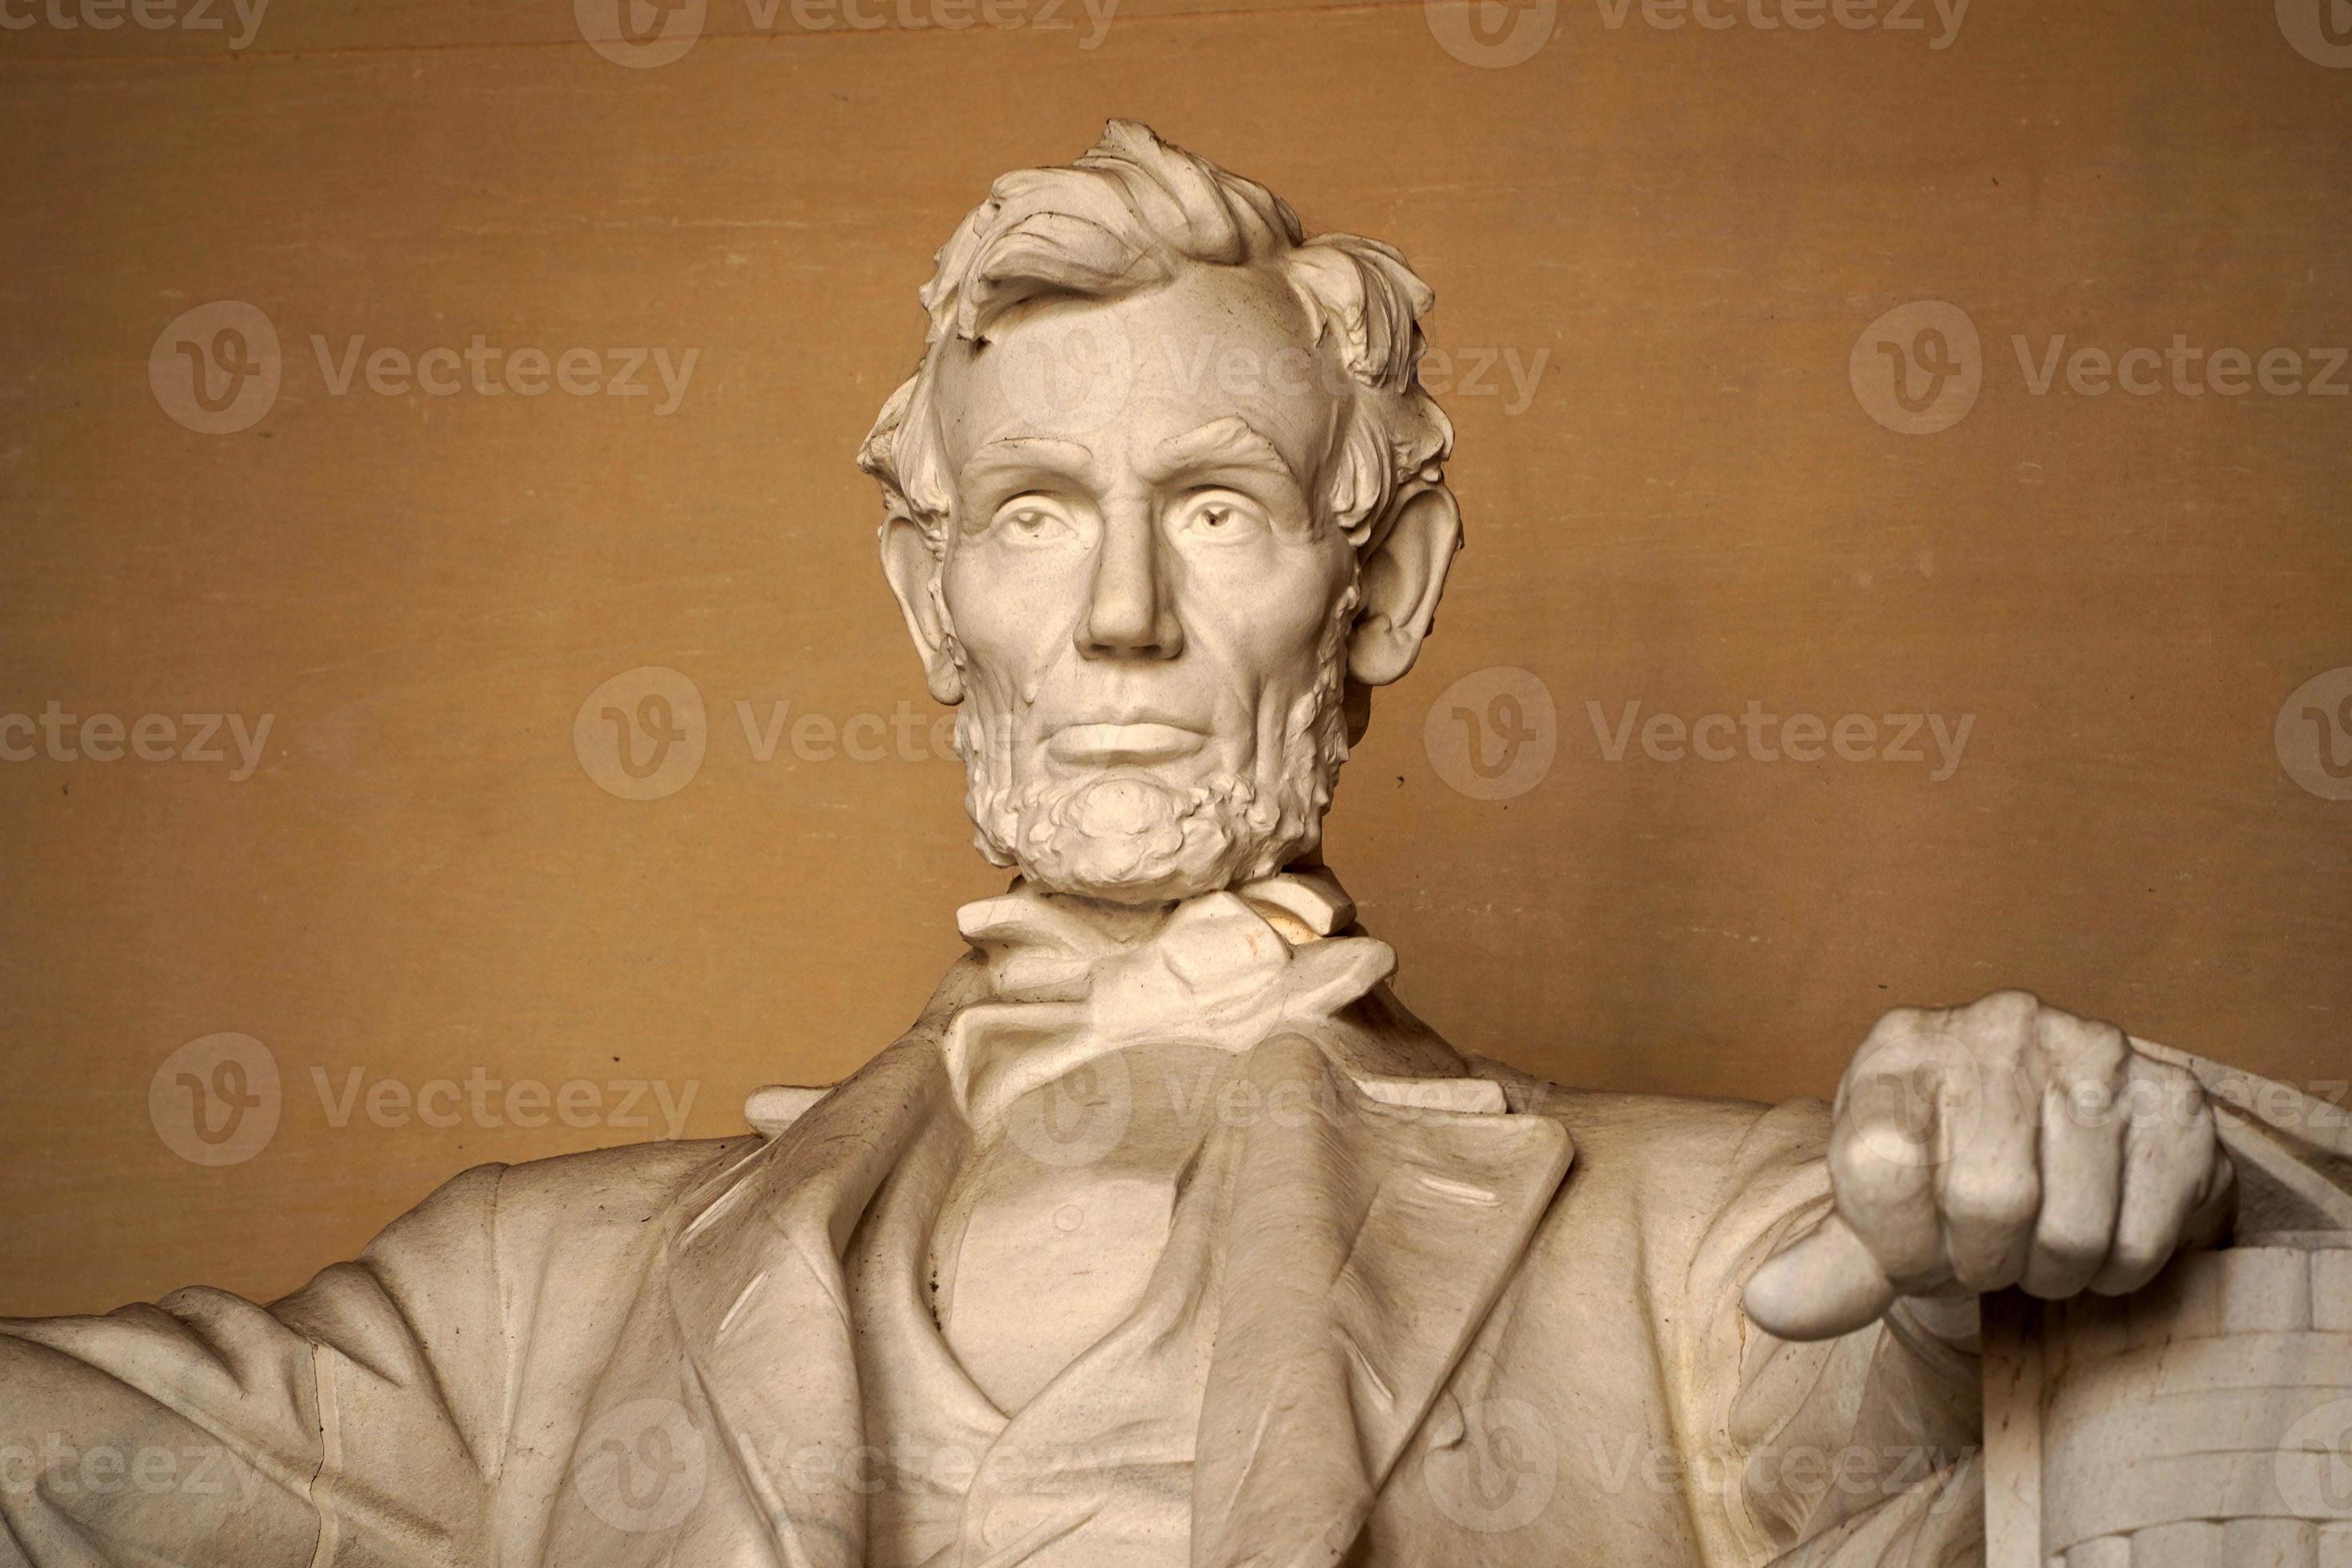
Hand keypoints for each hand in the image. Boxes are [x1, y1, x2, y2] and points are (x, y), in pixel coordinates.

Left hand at [1743, 990, 2234, 1341]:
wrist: (2049, 1142)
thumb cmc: (1943, 1176)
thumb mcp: (1872, 1210)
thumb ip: (1826, 1268)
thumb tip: (1766, 1305)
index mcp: (1900, 1047)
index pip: (1880, 1167)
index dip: (1896, 1246)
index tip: (1912, 1253)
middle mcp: (1999, 1027)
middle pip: (1987, 1200)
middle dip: (1981, 1262)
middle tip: (1985, 1253)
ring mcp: (2096, 1051)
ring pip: (2070, 1230)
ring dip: (2049, 1273)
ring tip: (2036, 1241)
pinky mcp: (2175, 1100)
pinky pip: (2141, 1240)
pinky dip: (2113, 1271)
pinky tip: (2094, 1228)